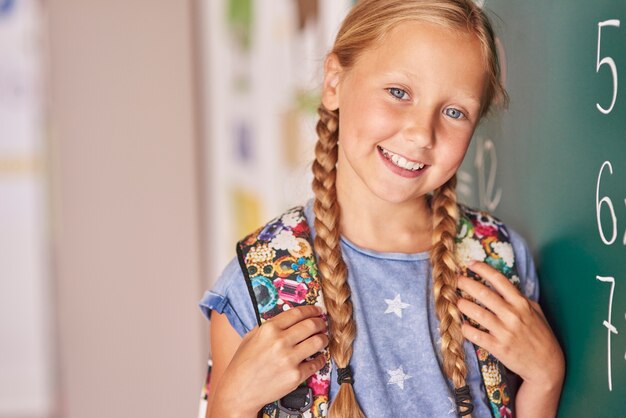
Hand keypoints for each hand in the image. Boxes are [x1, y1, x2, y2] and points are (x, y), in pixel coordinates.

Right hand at [211, 305, 328, 415]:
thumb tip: (289, 319)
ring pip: (317, 342)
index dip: (311, 310)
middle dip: (320, 323)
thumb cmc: (243, 363)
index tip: (317, 310)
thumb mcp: (251, 337)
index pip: (297, 313)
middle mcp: (280, 341)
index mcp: (269, 329)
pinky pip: (316, 363)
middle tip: (322, 325)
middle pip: (311, 325)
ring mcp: (289, 359)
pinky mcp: (295, 376)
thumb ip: (269, 326)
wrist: (239, 391)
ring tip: (323, 339)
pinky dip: (320, 359)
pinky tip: (319, 358)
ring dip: (323, 339)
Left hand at [456, 262, 564, 391]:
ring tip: (455, 302)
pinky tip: (462, 325)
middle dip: (466, 283)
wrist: (547, 366)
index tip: (470, 263)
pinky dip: (466, 329)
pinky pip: (476, 336)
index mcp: (521, 303)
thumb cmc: (541, 337)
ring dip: (463, 305)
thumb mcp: (536, 313)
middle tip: (455, 279)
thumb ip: (521, 299)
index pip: (499, 280)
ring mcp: (505, 331)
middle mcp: (512, 315)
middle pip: (484, 294)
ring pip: (478, 314)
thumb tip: (505, 287)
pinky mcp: (498, 347)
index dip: (483, 269)